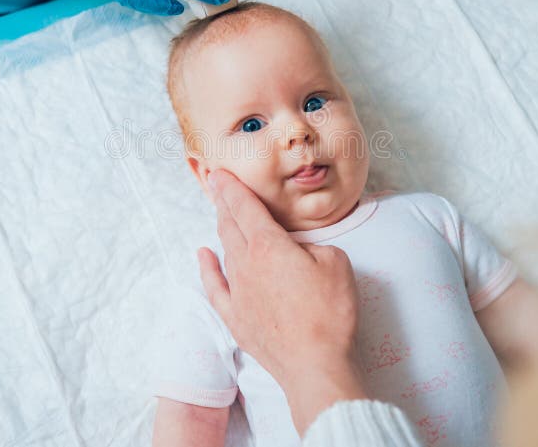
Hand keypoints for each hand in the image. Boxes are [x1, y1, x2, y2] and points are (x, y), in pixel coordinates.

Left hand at [198, 169, 367, 435]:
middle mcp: (246, 264)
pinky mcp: (235, 317)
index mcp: (269, 245)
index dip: (231, 187)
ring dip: (223, 230)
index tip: (220, 172)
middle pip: (229, 224)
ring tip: (222, 215)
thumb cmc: (330, 313)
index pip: (244, 206)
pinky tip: (202, 255)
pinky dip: (206, 267)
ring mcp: (237, 291)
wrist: (315, 365)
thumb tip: (297, 249)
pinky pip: (214, 286)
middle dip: (223, 201)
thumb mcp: (335, 262)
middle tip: (216, 184)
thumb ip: (312, 245)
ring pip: (225, 251)